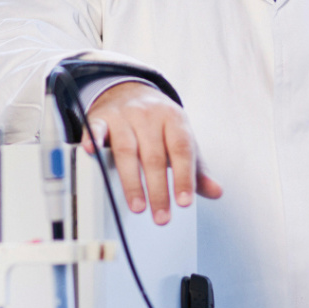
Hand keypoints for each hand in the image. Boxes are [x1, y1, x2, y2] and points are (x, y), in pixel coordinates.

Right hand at [81, 82, 221, 223]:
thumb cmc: (159, 124)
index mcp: (174, 119)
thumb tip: (216, 191)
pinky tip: (92, 152)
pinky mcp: (102, 117)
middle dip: (158, 190)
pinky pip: (96, 128)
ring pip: (126, 149)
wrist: (132, 91)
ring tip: (138, 206)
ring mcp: (124, 115)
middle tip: (161, 216)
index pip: (181, 150)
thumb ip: (197, 169)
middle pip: (154, 156)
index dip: (183, 177)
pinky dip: (93, 139)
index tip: (183, 202)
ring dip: (131, 181)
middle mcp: (150, 115)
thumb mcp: (182, 141)